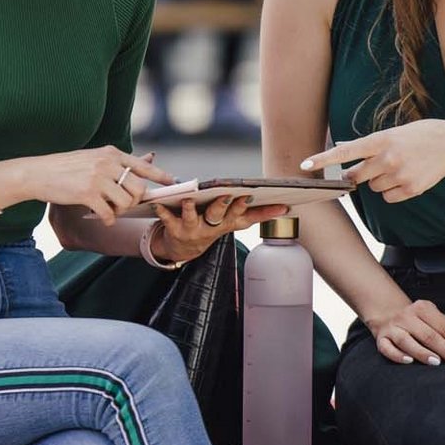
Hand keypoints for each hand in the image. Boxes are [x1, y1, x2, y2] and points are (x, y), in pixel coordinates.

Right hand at [30, 148, 171, 224]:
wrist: (38, 173)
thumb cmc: (67, 167)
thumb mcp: (94, 157)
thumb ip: (117, 162)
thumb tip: (146, 160)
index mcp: (111, 153)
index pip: (143, 165)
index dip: (160, 175)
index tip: (173, 183)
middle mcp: (108, 163)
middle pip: (137, 188)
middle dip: (134, 201)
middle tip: (123, 204)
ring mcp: (98, 178)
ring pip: (126, 201)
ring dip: (121, 210)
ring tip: (110, 209)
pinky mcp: (88, 193)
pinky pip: (109, 212)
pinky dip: (109, 219)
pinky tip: (103, 217)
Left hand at [150, 195, 290, 263]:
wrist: (182, 249)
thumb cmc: (209, 227)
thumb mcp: (233, 223)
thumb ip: (255, 213)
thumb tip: (285, 206)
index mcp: (228, 223)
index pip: (248, 217)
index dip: (261, 212)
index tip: (270, 201)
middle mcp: (212, 227)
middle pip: (219, 215)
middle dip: (224, 206)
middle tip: (229, 196)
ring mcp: (193, 229)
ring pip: (193, 218)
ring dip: (191, 208)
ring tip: (189, 199)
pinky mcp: (175, 229)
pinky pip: (167, 219)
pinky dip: (163, 211)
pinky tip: (158, 203)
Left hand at [300, 120, 444, 202]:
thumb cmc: (417, 136)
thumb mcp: (392, 133)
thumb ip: (367, 144)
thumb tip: (340, 148)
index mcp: (381, 139)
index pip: (345, 151)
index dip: (323, 159)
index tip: (304, 164)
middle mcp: (388, 157)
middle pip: (356, 176)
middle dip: (359, 175)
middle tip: (375, 166)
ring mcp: (399, 174)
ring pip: (372, 188)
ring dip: (380, 182)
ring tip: (399, 168)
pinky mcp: (410, 189)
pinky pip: (388, 198)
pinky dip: (393, 192)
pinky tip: (407, 178)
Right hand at [366, 299, 444, 368]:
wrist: (387, 313)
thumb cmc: (418, 320)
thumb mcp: (436, 317)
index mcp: (424, 308)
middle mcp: (407, 316)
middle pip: (429, 335)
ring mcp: (393, 327)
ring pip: (407, 341)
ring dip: (422, 352)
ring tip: (437, 363)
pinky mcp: (381, 338)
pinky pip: (387, 348)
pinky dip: (397, 355)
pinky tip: (409, 361)